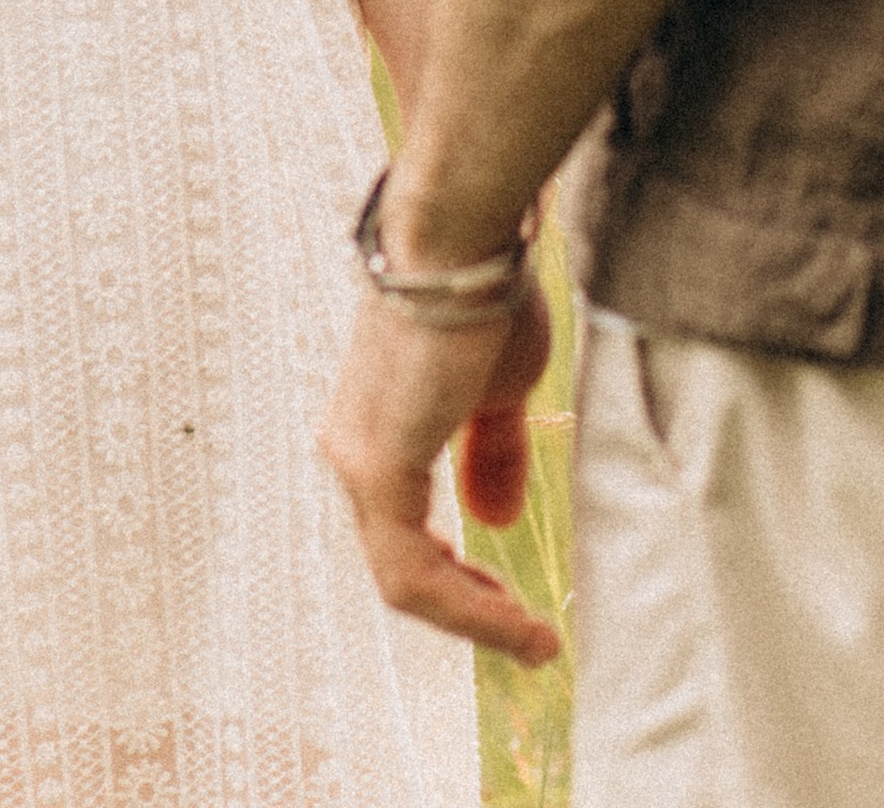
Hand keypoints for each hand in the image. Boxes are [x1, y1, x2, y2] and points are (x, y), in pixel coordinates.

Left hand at [319, 264, 558, 665]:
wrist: (464, 242)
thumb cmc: (485, 296)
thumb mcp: (500, 389)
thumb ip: (491, 453)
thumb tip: (492, 519)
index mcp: (379, 427)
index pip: (408, 528)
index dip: (462, 576)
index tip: (513, 601)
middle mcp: (351, 448)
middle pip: (402, 561)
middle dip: (468, 606)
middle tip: (526, 635)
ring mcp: (355, 460)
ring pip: (404, 577)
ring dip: (474, 619)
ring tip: (533, 641)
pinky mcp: (374, 468)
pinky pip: (412, 569)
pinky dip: (467, 606)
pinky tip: (515, 622)